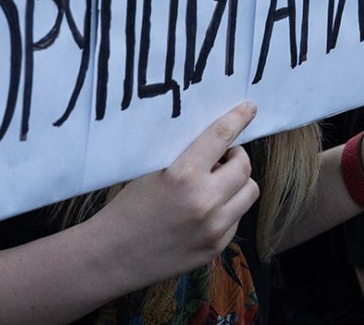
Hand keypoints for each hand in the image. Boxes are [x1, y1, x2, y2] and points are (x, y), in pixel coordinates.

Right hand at [91, 102, 259, 285]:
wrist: (113, 255)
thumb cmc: (128, 208)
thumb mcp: (152, 171)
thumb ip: (185, 157)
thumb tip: (216, 143)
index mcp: (183, 175)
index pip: (221, 137)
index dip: (238, 118)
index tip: (249, 108)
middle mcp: (204, 201)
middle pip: (244, 167)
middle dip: (237, 157)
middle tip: (224, 157)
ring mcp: (213, 228)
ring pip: (249, 193)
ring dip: (238, 183)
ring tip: (218, 183)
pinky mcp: (215, 248)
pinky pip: (237, 218)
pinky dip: (228, 209)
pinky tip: (206, 211)